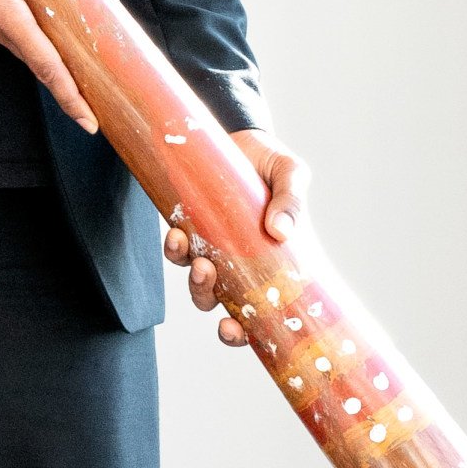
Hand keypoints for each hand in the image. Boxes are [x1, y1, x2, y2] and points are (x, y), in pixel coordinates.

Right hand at [0, 0, 99, 127]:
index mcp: (4, 14)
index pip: (44, 63)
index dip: (69, 94)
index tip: (88, 123)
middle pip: (37, 63)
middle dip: (66, 88)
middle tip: (93, 108)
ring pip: (24, 48)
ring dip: (50, 63)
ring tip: (79, 71)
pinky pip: (13, 32)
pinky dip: (35, 41)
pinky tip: (48, 27)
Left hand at [169, 134, 308, 347]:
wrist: (243, 135)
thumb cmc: (272, 164)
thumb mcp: (291, 175)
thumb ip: (292, 200)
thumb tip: (280, 230)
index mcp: (266, 264)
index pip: (254, 310)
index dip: (240, 331)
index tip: (233, 328)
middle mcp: (235, 262)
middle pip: (214, 300)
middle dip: (206, 297)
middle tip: (207, 274)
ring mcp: (210, 245)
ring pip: (193, 278)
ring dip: (190, 274)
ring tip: (196, 257)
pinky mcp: (188, 224)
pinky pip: (177, 246)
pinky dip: (174, 246)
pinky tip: (176, 232)